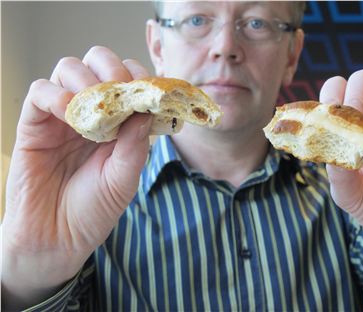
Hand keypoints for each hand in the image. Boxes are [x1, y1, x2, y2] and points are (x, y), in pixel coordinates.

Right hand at [1, 46, 152, 308]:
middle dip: (112, 69)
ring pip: (69, 69)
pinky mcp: (34, 124)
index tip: (148, 90)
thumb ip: (135, 146)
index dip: (139, 78)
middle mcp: (92, 113)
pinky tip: (69, 111)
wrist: (56, 239)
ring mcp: (62, 116)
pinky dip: (55, 94)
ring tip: (94, 106)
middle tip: (120, 89)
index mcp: (118, 124)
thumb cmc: (93, 211)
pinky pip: (40, 91)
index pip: (129, 81)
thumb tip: (146, 108)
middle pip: (99, 63)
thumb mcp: (123, 180)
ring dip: (86, 79)